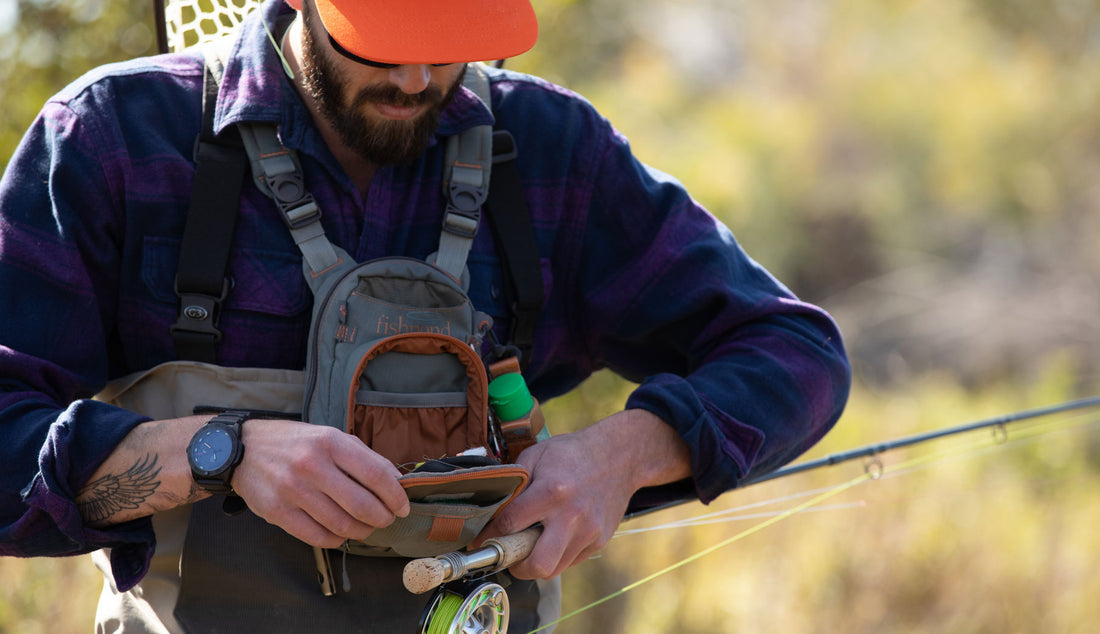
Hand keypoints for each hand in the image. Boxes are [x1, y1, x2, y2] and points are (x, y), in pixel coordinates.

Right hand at [232, 419, 409, 547]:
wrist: (242, 449)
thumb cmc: (294, 443)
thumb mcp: (330, 436)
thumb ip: (364, 457)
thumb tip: (397, 482)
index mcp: (330, 442)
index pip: (376, 474)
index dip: (395, 496)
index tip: (403, 507)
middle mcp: (311, 465)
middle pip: (362, 506)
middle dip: (383, 518)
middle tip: (386, 520)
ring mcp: (292, 490)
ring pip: (342, 525)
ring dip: (362, 531)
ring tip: (366, 527)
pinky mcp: (277, 512)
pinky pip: (318, 537)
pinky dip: (337, 540)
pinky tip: (341, 533)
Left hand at [477, 409, 690, 578]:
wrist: (620, 456)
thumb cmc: (573, 453)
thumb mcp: (537, 454)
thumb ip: (514, 483)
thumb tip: (493, 510)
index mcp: (551, 491)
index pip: (510, 525)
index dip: (489, 534)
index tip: (480, 539)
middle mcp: (571, 516)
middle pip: (537, 564)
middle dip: (516, 565)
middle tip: (509, 554)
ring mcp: (589, 532)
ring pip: (554, 569)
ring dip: (536, 563)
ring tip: (529, 547)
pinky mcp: (600, 540)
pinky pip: (570, 561)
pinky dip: (556, 556)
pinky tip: (552, 538)